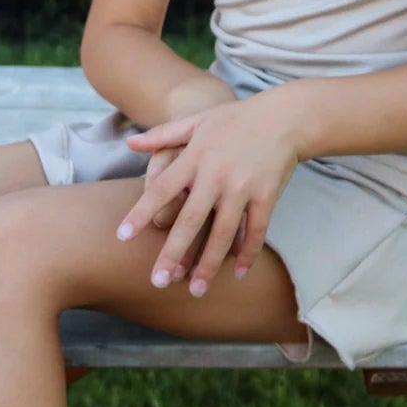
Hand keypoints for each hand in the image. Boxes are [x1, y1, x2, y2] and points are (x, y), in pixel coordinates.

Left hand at [117, 90, 300, 296]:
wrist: (284, 116)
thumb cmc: (235, 119)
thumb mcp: (196, 120)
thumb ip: (162, 135)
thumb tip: (129, 145)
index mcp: (194, 156)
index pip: (162, 189)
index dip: (141, 213)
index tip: (122, 237)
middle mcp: (216, 174)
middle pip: (190, 220)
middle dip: (173, 253)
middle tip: (157, 282)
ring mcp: (243, 186)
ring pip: (223, 233)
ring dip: (209, 264)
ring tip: (196, 290)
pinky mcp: (267, 195)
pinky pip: (256, 230)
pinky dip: (248, 253)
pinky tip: (239, 273)